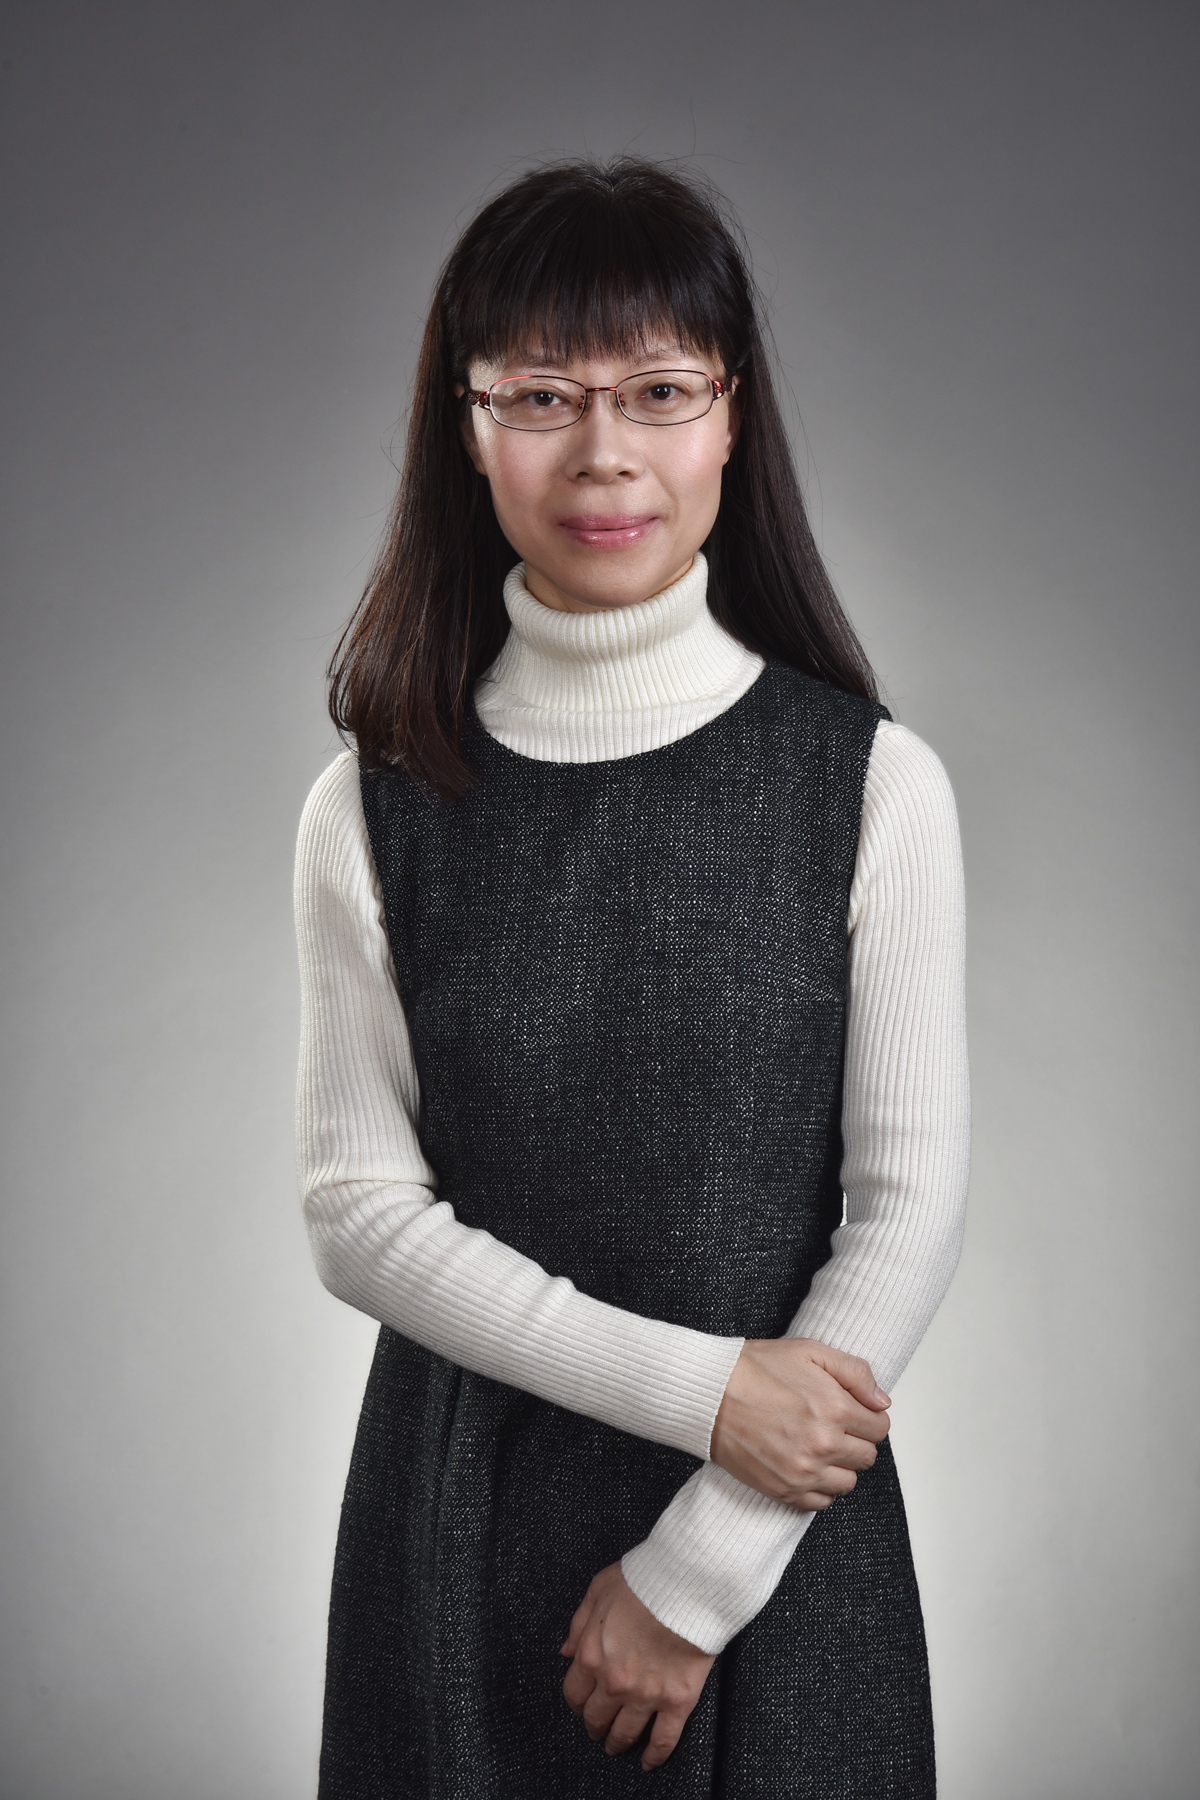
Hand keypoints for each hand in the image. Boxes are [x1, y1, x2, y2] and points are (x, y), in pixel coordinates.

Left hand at [561, 1562, 715, 1770]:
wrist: (686, 1584)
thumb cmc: (643, 1580)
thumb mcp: (598, 1590)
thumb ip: (578, 1624)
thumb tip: (565, 1651)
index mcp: (592, 1655)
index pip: (574, 1694)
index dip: (576, 1703)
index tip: (582, 1705)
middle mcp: (615, 1682)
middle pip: (596, 1718)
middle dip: (594, 1726)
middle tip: (598, 1728)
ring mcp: (646, 1695)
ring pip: (625, 1733)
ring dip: (618, 1743)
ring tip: (617, 1746)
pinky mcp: (677, 1700)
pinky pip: (663, 1740)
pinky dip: (655, 1756)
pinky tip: (649, 1762)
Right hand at [710, 1337, 890, 1509]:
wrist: (709, 1393)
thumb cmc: (755, 1369)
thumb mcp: (811, 1351)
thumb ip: (855, 1372)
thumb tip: (882, 1401)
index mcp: (835, 1408)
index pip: (880, 1428)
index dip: (870, 1417)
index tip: (855, 1413)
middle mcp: (823, 1444)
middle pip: (867, 1456)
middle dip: (856, 1440)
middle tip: (834, 1426)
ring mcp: (803, 1471)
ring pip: (848, 1483)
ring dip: (840, 1466)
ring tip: (819, 1446)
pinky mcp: (783, 1490)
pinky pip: (821, 1503)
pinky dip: (820, 1487)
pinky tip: (806, 1465)